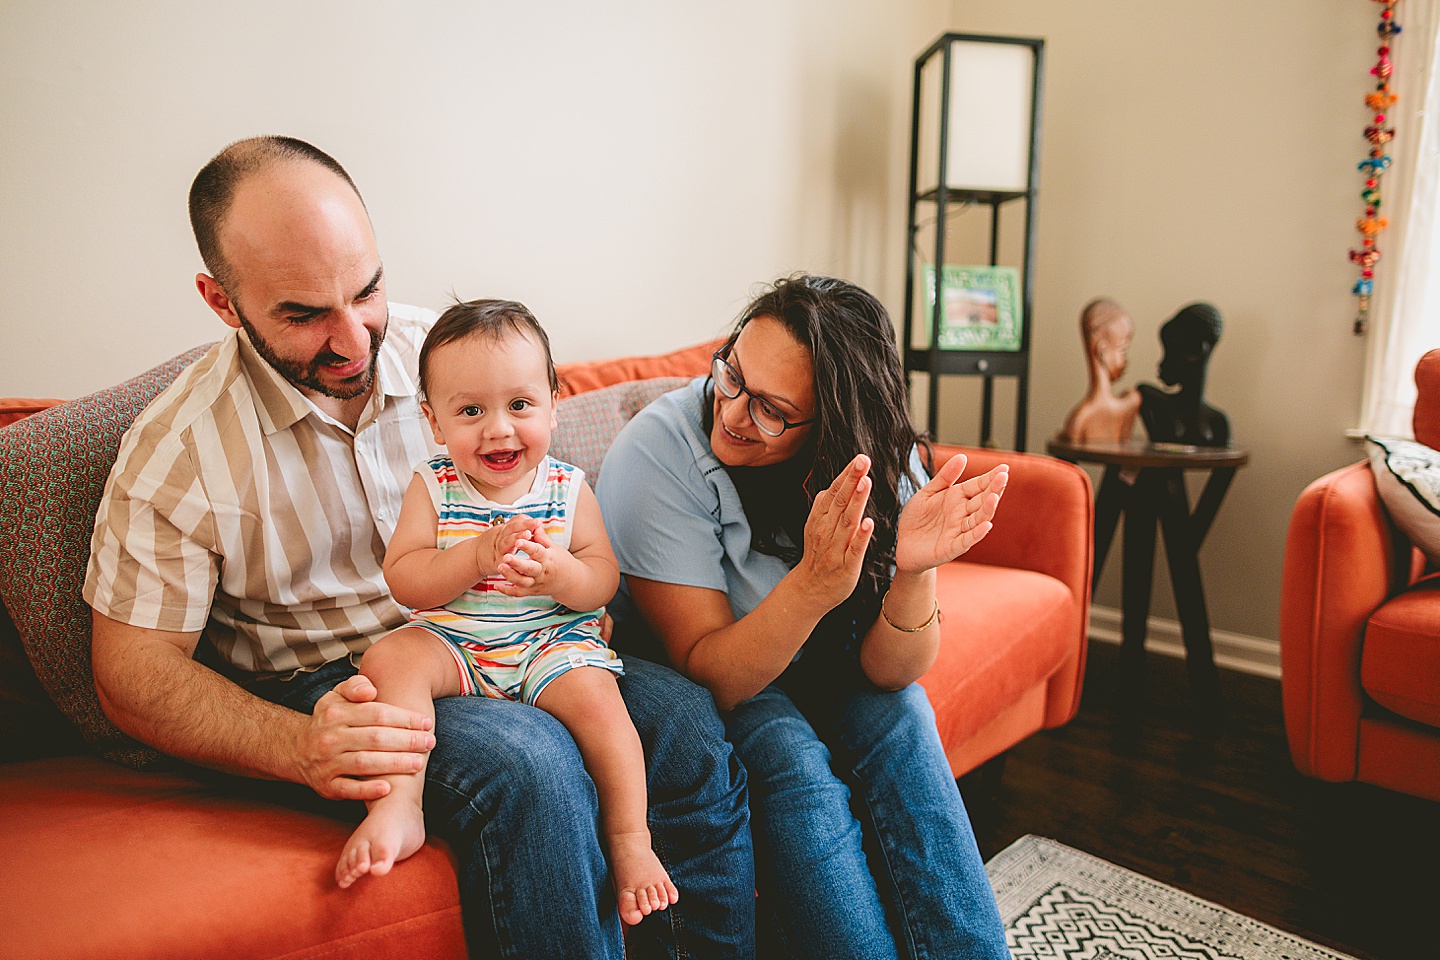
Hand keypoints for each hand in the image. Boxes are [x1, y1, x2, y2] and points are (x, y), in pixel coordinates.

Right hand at [296, 674, 435, 801]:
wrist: (296, 750)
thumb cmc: (329, 720)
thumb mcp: (335, 696)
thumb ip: (354, 686)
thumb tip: (371, 689)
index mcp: (336, 713)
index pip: (377, 714)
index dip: (404, 718)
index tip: (426, 722)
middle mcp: (330, 738)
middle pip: (375, 739)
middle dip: (406, 741)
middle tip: (430, 742)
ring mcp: (328, 764)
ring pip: (365, 764)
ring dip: (395, 764)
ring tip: (419, 762)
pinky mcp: (327, 786)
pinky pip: (349, 789)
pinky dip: (368, 790)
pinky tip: (388, 788)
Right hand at [475, 515, 542, 577]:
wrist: (474, 557)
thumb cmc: (494, 543)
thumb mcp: (504, 531)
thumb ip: (517, 525)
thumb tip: (533, 520)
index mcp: (504, 530)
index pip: (516, 523)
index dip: (526, 522)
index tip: (538, 522)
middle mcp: (500, 538)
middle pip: (511, 530)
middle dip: (523, 527)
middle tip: (534, 526)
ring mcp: (498, 550)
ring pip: (506, 543)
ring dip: (516, 539)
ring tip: (527, 536)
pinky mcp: (496, 563)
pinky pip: (502, 561)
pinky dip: (506, 560)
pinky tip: (513, 558)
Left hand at [493, 527, 566, 597]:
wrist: (570, 582)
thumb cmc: (560, 561)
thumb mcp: (554, 548)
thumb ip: (542, 538)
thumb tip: (535, 524)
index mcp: (548, 559)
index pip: (537, 551)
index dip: (527, 546)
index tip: (518, 540)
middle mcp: (542, 572)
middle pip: (529, 569)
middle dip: (517, 563)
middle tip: (505, 557)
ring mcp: (536, 583)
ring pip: (522, 582)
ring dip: (510, 576)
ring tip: (500, 566)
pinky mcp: (532, 591)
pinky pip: (518, 593)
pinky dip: (507, 591)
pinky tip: (497, 585)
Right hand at [793, 454, 873, 609]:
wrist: (810, 590)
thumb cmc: (818, 555)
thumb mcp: (816, 528)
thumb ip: (824, 508)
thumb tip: (829, 488)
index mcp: (820, 519)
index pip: (834, 492)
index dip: (846, 475)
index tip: (859, 458)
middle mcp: (826, 530)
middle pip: (840, 501)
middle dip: (851, 480)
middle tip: (863, 460)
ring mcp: (836, 547)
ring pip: (847, 521)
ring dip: (856, 501)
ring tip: (865, 482)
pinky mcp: (846, 565)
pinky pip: (854, 549)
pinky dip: (861, 536)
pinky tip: (869, 523)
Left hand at [895, 453, 1006, 574]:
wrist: (903, 544)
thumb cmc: (917, 518)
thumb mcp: (928, 492)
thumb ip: (945, 477)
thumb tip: (962, 456)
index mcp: (957, 498)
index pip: (978, 486)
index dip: (991, 477)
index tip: (1004, 468)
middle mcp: (962, 514)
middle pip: (982, 501)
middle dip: (993, 489)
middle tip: (1003, 477)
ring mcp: (959, 531)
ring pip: (978, 519)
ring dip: (987, 509)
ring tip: (994, 497)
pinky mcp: (951, 547)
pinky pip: (966, 540)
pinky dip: (977, 534)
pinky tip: (986, 526)